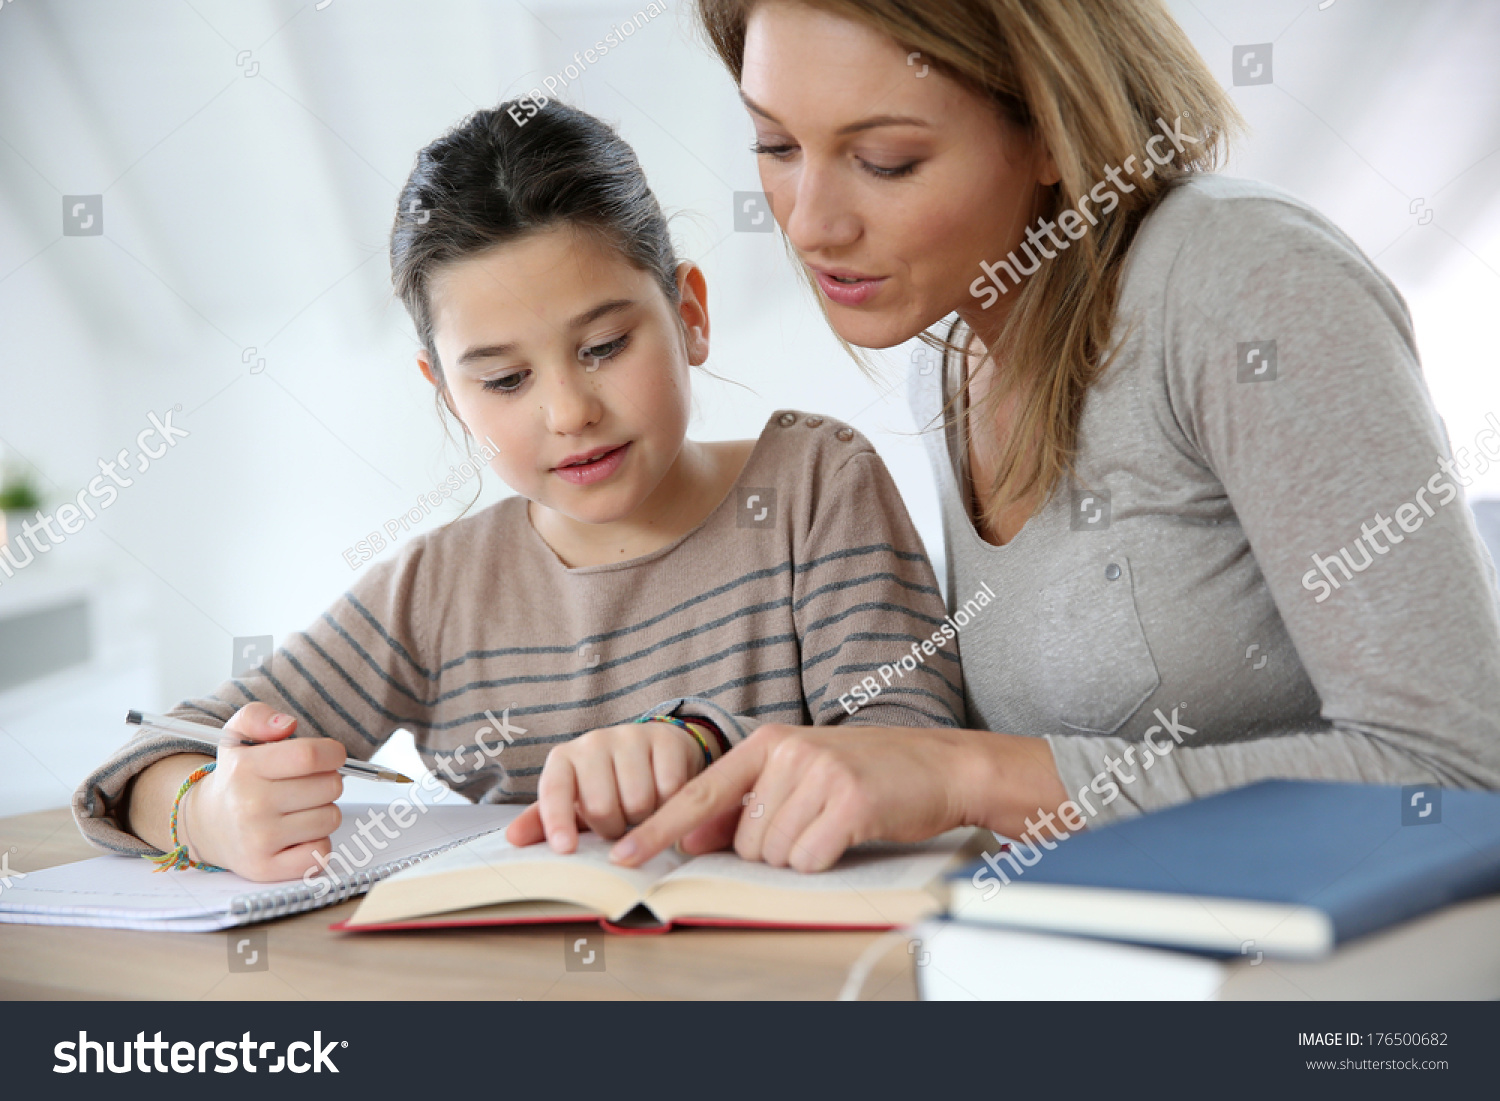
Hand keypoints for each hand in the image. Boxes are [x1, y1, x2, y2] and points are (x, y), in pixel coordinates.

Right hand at [185, 702, 345, 880]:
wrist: (206, 824)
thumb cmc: (236, 779)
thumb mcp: (236, 736)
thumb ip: (258, 716)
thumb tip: (286, 724)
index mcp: (245, 768)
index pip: (309, 756)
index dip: (333, 752)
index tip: (332, 755)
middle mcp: (250, 805)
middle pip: (329, 787)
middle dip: (327, 781)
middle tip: (306, 784)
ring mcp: (258, 840)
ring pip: (330, 818)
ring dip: (323, 811)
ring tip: (298, 809)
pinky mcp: (266, 869)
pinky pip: (321, 852)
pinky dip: (317, 842)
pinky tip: (297, 834)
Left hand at [505, 722, 708, 852]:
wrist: (655, 751)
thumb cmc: (609, 785)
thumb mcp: (575, 804)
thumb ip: (545, 822)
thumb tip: (513, 839)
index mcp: (564, 759)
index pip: (554, 791)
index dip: (557, 821)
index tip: (565, 849)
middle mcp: (593, 742)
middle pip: (602, 807)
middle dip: (613, 829)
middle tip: (618, 824)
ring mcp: (631, 736)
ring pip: (638, 802)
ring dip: (644, 821)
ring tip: (641, 812)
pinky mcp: (666, 739)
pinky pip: (669, 790)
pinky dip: (669, 806)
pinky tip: (664, 800)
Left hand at [608, 724, 1066, 872]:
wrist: (940, 765)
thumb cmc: (868, 774)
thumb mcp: (801, 774)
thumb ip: (748, 801)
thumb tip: (694, 837)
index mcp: (767, 742)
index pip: (699, 792)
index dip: (658, 828)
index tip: (622, 854)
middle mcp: (788, 752)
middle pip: (743, 840)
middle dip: (773, 849)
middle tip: (814, 824)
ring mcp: (819, 774)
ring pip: (774, 854)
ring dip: (802, 854)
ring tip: (835, 824)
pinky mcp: (849, 801)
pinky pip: (809, 858)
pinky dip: (827, 859)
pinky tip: (850, 833)